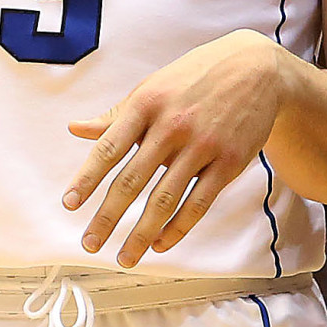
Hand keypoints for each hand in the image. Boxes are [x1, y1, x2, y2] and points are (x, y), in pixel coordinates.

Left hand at [65, 29, 291, 265]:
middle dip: (107, 217)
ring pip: (165, 199)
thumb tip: (75, 129)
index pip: (108, 148)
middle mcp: (172, 125)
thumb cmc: (196, 78)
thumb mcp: (153, 87)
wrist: (257, 68)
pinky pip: (199, 203)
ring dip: (141, 233)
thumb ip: (116, 115)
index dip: (86, 179)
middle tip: (89, 244)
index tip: (69, 205)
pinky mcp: (229, 161)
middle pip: (132, 180)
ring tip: (124, 258)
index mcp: (146, 104)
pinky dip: (178, 228)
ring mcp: (203, 145)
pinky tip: (161, 244)